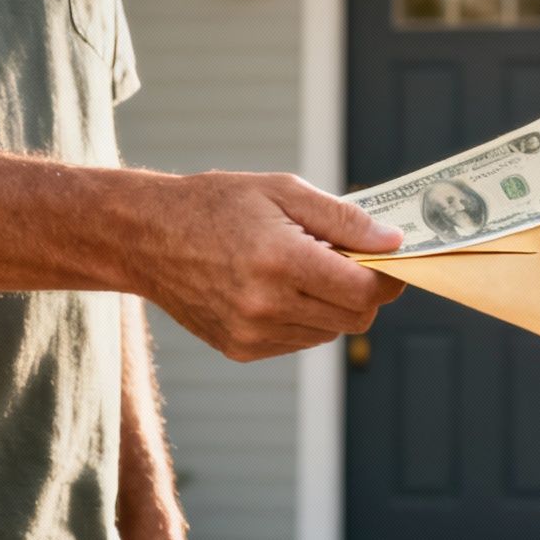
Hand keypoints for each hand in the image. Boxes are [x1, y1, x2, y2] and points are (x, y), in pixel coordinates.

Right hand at [127, 172, 403, 361]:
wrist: (146, 236)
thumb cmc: (216, 204)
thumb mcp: (282, 190)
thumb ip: (343, 218)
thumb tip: (393, 242)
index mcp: (280, 260)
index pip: (364, 290)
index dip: (387, 277)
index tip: (389, 259)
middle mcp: (266, 305)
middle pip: (355, 318)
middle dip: (365, 291)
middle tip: (347, 259)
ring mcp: (251, 333)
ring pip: (329, 332)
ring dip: (333, 305)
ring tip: (303, 268)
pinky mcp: (240, 349)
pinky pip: (298, 341)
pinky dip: (304, 317)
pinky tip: (278, 287)